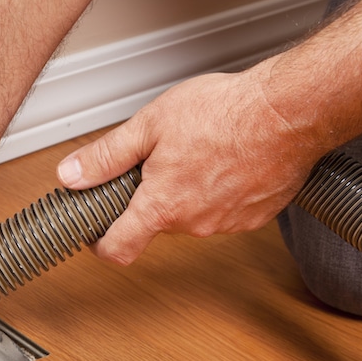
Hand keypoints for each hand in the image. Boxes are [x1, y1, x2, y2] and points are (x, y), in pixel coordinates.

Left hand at [56, 69, 324, 263]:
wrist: (290, 110)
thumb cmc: (226, 113)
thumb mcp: (150, 125)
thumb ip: (106, 157)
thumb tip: (70, 176)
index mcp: (161, 206)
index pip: (117, 250)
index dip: (99, 245)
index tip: (94, 233)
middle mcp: (193, 224)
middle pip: (155, 223)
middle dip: (150, 197)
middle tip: (159, 160)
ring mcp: (226, 223)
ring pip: (190, 216)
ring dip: (186, 193)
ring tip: (199, 153)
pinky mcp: (254, 217)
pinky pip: (223, 211)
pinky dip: (218, 192)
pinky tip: (226, 161)